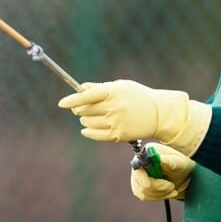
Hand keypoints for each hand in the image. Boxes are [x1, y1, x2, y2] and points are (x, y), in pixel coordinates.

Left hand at [58, 79, 211, 155]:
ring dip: (85, 119)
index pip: (86, 96)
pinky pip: (95, 135)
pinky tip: (86, 129)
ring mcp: (116, 122)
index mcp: (113, 92)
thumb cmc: (137, 96)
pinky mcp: (118, 135)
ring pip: (88, 122)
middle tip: (81, 108)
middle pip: (85, 110)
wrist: (159, 114)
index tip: (62, 103)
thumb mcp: (121, 86)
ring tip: (93, 116)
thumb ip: (99, 87)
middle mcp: (114, 107)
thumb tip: (81, 88)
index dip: (72, 100)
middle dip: (79, 109)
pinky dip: (88, 132)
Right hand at [131, 143, 194, 200]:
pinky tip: (168, 192)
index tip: (162, 184)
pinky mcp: (140, 186)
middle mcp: (139, 164)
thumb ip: (170, 161)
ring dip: (161, 193)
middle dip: (159, 187)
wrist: (183, 174)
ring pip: (144, 192)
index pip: (139, 168)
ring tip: (171, 187)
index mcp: (147, 153)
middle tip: (172, 185)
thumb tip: (161, 159)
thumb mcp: (180, 162)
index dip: (146, 178)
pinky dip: (159, 196)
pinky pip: (145, 197)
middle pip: (140, 182)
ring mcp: (138, 176)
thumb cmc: (181, 165)